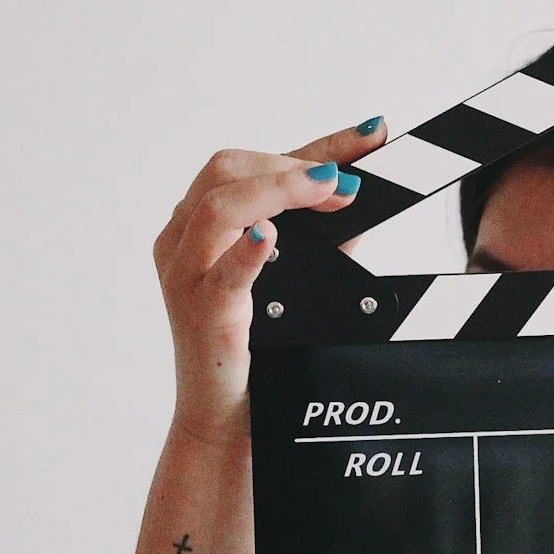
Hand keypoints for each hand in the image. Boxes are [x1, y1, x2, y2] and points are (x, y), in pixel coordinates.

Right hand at [152, 117, 386, 447]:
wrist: (227, 420)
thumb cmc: (258, 348)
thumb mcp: (297, 277)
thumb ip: (324, 235)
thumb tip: (360, 190)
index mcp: (198, 223)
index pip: (253, 163)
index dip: (317, 144)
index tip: (370, 133)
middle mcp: (183, 241)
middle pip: (227, 169)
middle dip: (293, 165)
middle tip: (348, 181)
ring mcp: (186, 277)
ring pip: (218, 205)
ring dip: (279, 189)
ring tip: (328, 189)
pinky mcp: (202, 315)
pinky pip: (219, 274)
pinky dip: (246, 251)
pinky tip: (269, 237)